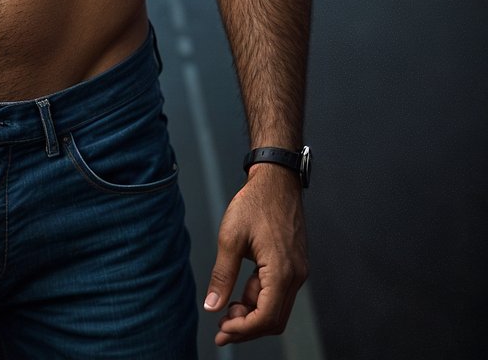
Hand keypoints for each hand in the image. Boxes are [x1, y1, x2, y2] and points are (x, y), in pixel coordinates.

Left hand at [203, 167, 308, 345]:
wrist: (276, 179)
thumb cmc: (254, 203)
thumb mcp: (230, 237)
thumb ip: (222, 275)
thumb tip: (212, 307)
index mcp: (282, 271)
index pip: (266, 318)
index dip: (243, 329)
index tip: (221, 329)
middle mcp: (296, 276)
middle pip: (274, 320)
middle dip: (247, 328)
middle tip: (221, 328)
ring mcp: (297, 271)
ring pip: (277, 309)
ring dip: (252, 315)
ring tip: (227, 310)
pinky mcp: (294, 265)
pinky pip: (278, 293)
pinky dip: (259, 299)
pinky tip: (239, 295)